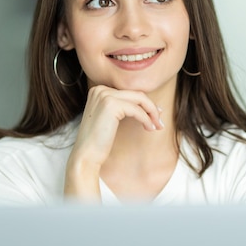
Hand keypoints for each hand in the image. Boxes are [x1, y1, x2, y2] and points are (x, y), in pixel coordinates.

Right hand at [64, 85, 162, 199]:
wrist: (86, 155)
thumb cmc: (99, 141)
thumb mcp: (111, 119)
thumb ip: (125, 108)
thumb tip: (151, 105)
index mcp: (99, 90)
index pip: (129, 93)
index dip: (145, 104)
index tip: (155, 115)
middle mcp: (100, 89)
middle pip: (136, 94)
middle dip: (151, 108)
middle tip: (159, 122)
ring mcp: (104, 95)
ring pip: (139, 99)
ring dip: (152, 113)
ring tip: (157, 126)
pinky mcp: (111, 105)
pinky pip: (137, 110)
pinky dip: (146, 119)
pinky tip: (149, 129)